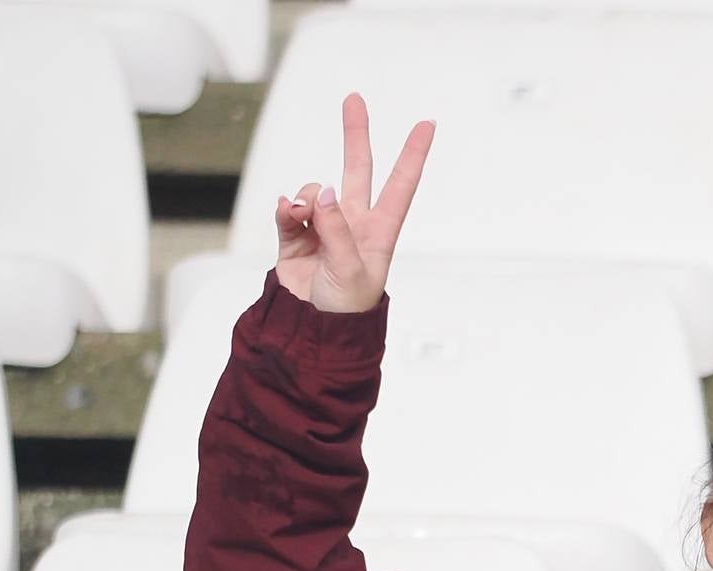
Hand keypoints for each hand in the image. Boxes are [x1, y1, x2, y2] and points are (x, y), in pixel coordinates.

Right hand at [273, 93, 433, 313]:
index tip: (427, 124)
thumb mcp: (351, 271)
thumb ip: (337, 230)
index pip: (401, 185)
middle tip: (353, 98)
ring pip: (314, 190)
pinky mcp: (296, 236)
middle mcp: (353, 223)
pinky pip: (288, 208)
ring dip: (306, 198)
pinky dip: (286, 208)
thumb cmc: (347, 308)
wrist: (314, 331)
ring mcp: (324, 227)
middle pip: (357, 169)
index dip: (413, 155)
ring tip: (304, 220)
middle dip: (355, 134)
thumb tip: (324, 192)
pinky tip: (289, 215)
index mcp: (380, 232)